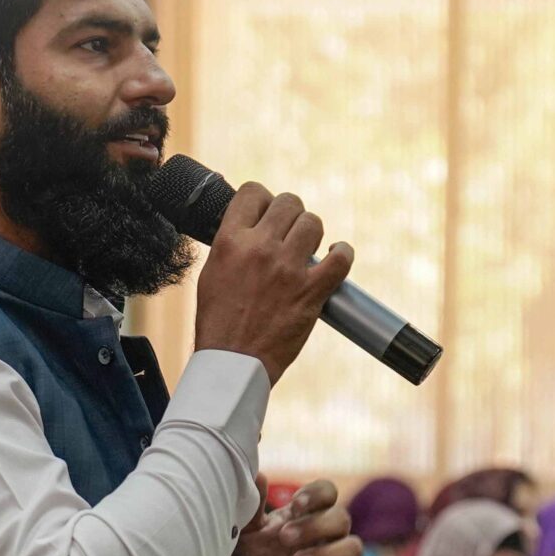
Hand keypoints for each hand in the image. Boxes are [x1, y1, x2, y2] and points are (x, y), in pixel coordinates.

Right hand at [190, 182, 354, 383]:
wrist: (233, 362)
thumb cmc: (219, 322)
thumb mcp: (211, 272)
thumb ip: (231, 244)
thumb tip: (248, 226)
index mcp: (230, 241)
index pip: (253, 192)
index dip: (262, 199)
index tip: (265, 212)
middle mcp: (260, 248)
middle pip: (288, 203)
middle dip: (290, 213)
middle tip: (288, 231)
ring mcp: (288, 269)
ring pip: (313, 223)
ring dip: (312, 231)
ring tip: (306, 246)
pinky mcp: (311, 291)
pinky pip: (341, 258)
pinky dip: (343, 252)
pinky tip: (337, 254)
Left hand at [234, 478, 363, 555]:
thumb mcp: (249, 534)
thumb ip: (253, 507)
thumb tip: (257, 474)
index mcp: (308, 514)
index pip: (327, 492)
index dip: (316, 494)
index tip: (295, 505)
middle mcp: (328, 534)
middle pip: (341, 518)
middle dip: (314, 526)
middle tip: (285, 538)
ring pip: (353, 547)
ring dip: (325, 553)